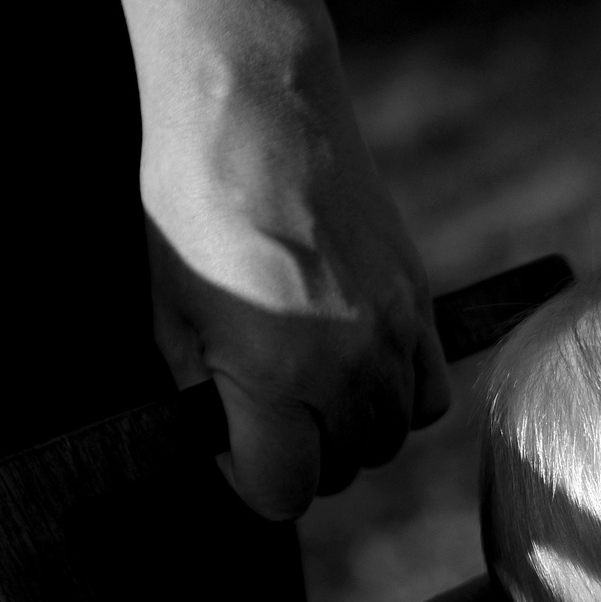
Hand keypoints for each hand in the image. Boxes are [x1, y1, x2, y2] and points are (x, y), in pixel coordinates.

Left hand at [144, 72, 447, 519]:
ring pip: (389, 437)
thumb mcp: (171, 315)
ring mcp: (395, 335)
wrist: (258, 110)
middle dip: (302, 454)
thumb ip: (207, 396)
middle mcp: (349, 368)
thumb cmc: (193, 204)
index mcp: (276, 376)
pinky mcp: (421, 303)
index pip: (284, 492)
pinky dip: (398, 399)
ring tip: (308, 382)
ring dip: (350, 429)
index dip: (250, 477)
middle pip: (342, 468)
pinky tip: (358, 367)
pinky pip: (429, 394)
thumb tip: (233, 445)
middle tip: (264, 405)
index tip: (232, 444)